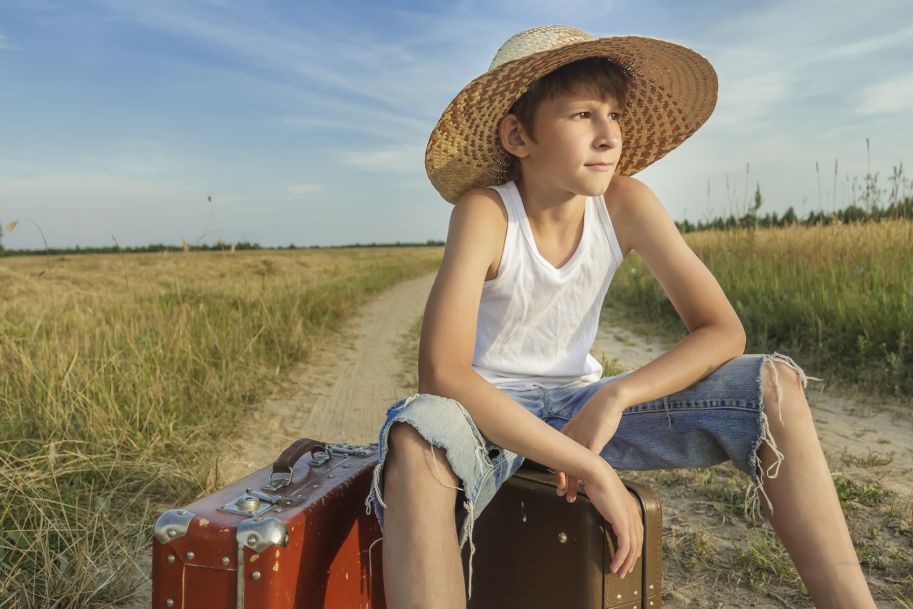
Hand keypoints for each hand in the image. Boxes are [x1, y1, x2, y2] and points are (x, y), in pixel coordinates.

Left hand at [554, 390, 624, 503]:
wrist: (606, 402)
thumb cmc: (596, 415)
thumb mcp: (582, 428)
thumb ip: (577, 440)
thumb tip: (576, 452)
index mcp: (565, 436)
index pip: (556, 459)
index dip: (557, 474)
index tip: (559, 485)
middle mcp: (569, 440)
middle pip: (562, 466)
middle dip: (562, 483)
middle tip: (560, 495)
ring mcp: (581, 442)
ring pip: (574, 468)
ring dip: (572, 485)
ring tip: (571, 497)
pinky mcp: (594, 443)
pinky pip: (588, 463)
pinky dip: (586, 476)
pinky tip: (587, 486)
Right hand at [583, 460, 643, 577]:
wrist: (596, 473)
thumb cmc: (595, 480)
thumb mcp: (602, 493)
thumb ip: (604, 502)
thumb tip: (593, 504)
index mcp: (630, 507)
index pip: (637, 532)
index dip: (633, 546)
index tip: (627, 557)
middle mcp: (633, 514)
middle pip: (637, 542)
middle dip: (631, 559)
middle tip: (624, 570)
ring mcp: (629, 518)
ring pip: (632, 547)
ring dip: (626, 562)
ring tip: (619, 572)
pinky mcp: (623, 523)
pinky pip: (625, 546)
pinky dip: (621, 559)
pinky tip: (615, 566)